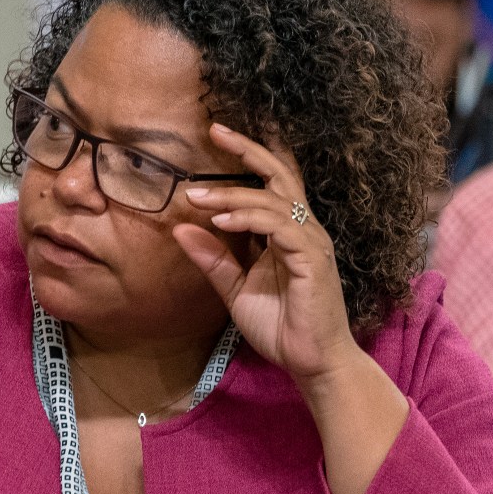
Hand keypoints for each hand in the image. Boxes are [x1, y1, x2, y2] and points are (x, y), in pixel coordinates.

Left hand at [172, 123, 359, 383]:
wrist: (311, 363)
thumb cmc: (280, 325)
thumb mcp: (235, 288)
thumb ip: (212, 259)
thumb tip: (179, 228)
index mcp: (285, 230)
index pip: (269, 181)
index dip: (248, 154)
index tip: (215, 134)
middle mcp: (302, 228)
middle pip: (278, 174)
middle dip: (247, 149)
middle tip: (214, 131)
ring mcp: (310, 241)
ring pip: (272, 199)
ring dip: (231, 194)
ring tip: (195, 197)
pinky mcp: (312, 258)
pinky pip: (279, 226)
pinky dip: (249, 218)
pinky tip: (222, 220)